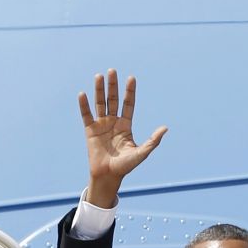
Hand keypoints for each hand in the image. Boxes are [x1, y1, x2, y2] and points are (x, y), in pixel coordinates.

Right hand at [79, 69, 167, 207]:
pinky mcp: (90, 130)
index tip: (131, 78)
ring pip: (100, 103)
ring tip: (99, 76)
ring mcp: (101, 125)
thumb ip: (152, 141)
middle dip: (113, 86)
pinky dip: (84, 105)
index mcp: (125, 125)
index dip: (130, 92)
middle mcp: (113, 122)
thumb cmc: (125, 166)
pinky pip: (86, 115)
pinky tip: (82, 94)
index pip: (128, 104)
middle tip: (113, 71)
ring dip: (99, 90)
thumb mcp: (141, 153)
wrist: (108, 176)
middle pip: (113, 100)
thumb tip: (165, 128)